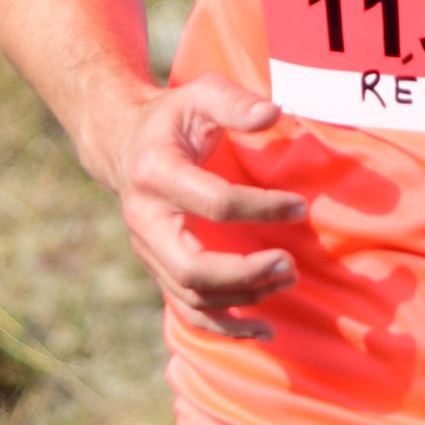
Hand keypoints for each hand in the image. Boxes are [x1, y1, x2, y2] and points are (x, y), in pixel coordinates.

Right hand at [102, 73, 309, 340]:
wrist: (124, 142)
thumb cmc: (173, 117)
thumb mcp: (199, 94)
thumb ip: (235, 103)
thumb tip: (274, 114)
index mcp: (156, 172)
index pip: (214, 203)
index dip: (261, 207)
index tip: (300, 206)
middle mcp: (144, 219)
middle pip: (192, 267)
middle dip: (245, 273)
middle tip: (290, 264)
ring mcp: (148, 250)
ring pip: (192, 294)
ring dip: (243, 297)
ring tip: (287, 278)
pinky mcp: (158, 268)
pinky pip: (188, 310)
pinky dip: (225, 327)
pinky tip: (264, 330)